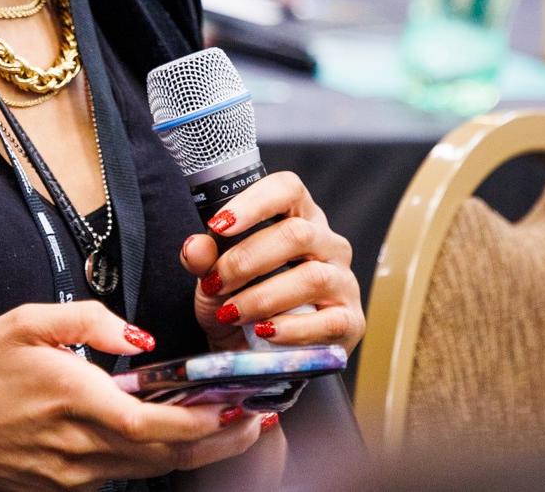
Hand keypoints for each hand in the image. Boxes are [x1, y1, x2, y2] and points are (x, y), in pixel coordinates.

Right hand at [0, 300, 263, 490]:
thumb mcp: (25, 322)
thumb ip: (88, 319)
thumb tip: (138, 337)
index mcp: (72, 398)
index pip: (152, 420)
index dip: (201, 422)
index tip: (239, 408)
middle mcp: (77, 446)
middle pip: (162, 453)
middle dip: (216, 441)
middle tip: (258, 421)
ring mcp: (69, 474)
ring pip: (147, 468)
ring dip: (193, 452)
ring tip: (232, 430)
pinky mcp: (60, 486)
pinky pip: (120, 474)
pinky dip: (156, 459)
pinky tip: (174, 439)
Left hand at [180, 172, 363, 354]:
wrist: (256, 355)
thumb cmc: (239, 300)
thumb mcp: (213, 279)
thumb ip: (203, 259)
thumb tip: (194, 247)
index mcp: (298, 216)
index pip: (287, 189)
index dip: (254, 202)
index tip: (219, 225)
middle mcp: (327, 242)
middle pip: (297, 234)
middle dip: (247, 260)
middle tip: (215, 282)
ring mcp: (343, 280)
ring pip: (312, 276)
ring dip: (263, 297)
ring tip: (231, 312)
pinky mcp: (350, 321)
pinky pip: (327, 321)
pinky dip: (290, 329)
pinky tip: (264, 332)